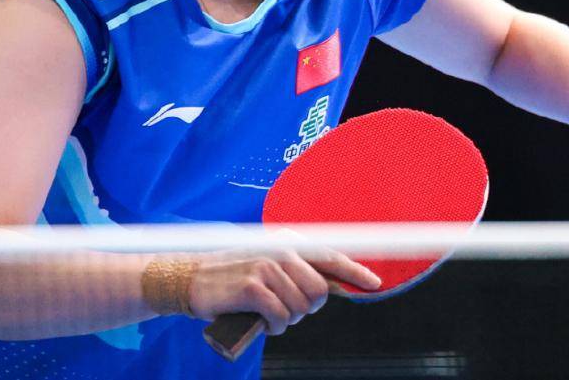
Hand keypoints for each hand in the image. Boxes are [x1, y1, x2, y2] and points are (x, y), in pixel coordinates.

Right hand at [187, 247, 380, 334]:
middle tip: (285, 308)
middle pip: (320, 292)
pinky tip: (262, 320)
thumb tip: (333, 285)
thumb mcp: (268, 264)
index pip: (331, 256)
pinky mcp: (253, 287)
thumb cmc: (234, 276)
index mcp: (288, 242)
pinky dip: (275, 326)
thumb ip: (297, 271)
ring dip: (287, 319)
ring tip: (269, 312)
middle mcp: (281, 250)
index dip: (355, 272)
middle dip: (307, 307)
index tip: (375, 284)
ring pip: (301, 307)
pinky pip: (281, 317)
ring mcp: (267, 267)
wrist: (193, 277)